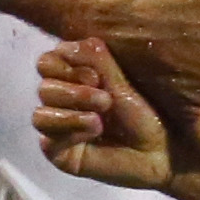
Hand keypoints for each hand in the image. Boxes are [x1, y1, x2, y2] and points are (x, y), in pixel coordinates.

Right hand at [33, 40, 176, 189]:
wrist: (160, 150)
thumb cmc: (144, 113)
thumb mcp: (120, 79)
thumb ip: (94, 58)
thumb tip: (67, 46)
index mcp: (71, 78)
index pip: (46, 63)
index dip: (67, 66)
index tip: (98, 76)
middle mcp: (61, 102)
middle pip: (43, 88)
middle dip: (75, 91)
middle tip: (106, 100)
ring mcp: (59, 129)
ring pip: (39, 115)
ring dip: (72, 111)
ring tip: (101, 119)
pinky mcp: (60, 153)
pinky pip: (47, 140)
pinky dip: (71, 130)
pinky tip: (94, 132)